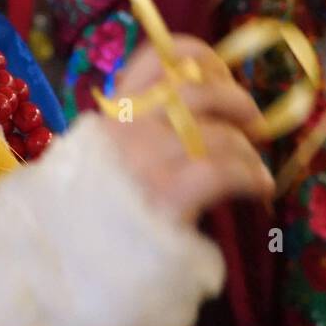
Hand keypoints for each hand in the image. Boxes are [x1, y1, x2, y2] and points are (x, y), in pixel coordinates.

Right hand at [100, 36, 273, 224]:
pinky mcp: (166, 197)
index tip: (220, 73)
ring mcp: (145, 162)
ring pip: (216, 133)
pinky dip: (251, 175)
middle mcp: (127, 129)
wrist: (64, 268)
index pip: (156, 58)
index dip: (198, 57)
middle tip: (253, 120)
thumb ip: (134, 131)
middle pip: (197, 91)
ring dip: (246, 146)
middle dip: (234, 100)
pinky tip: (261, 188)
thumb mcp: (101, 158)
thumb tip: (192, 106)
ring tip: (256, 163)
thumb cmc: (92, 216)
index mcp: (111, 114)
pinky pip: (224, 170)